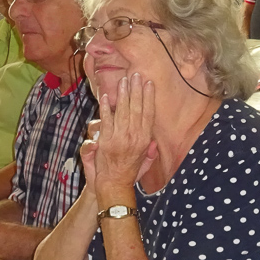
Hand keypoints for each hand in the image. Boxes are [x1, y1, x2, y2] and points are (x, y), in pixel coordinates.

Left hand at [91, 74, 157, 198]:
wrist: (115, 184)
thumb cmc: (130, 172)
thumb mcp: (145, 161)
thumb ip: (150, 151)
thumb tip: (154, 141)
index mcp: (145, 140)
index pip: (148, 113)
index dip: (148, 97)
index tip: (149, 84)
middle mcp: (134, 137)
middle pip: (136, 108)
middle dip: (136, 90)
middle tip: (136, 75)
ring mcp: (119, 138)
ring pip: (122, 111)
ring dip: (122, 94)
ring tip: (123, 80)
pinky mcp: (105, 140)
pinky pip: (106, 120)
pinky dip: (106, 107)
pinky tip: (106, 96)